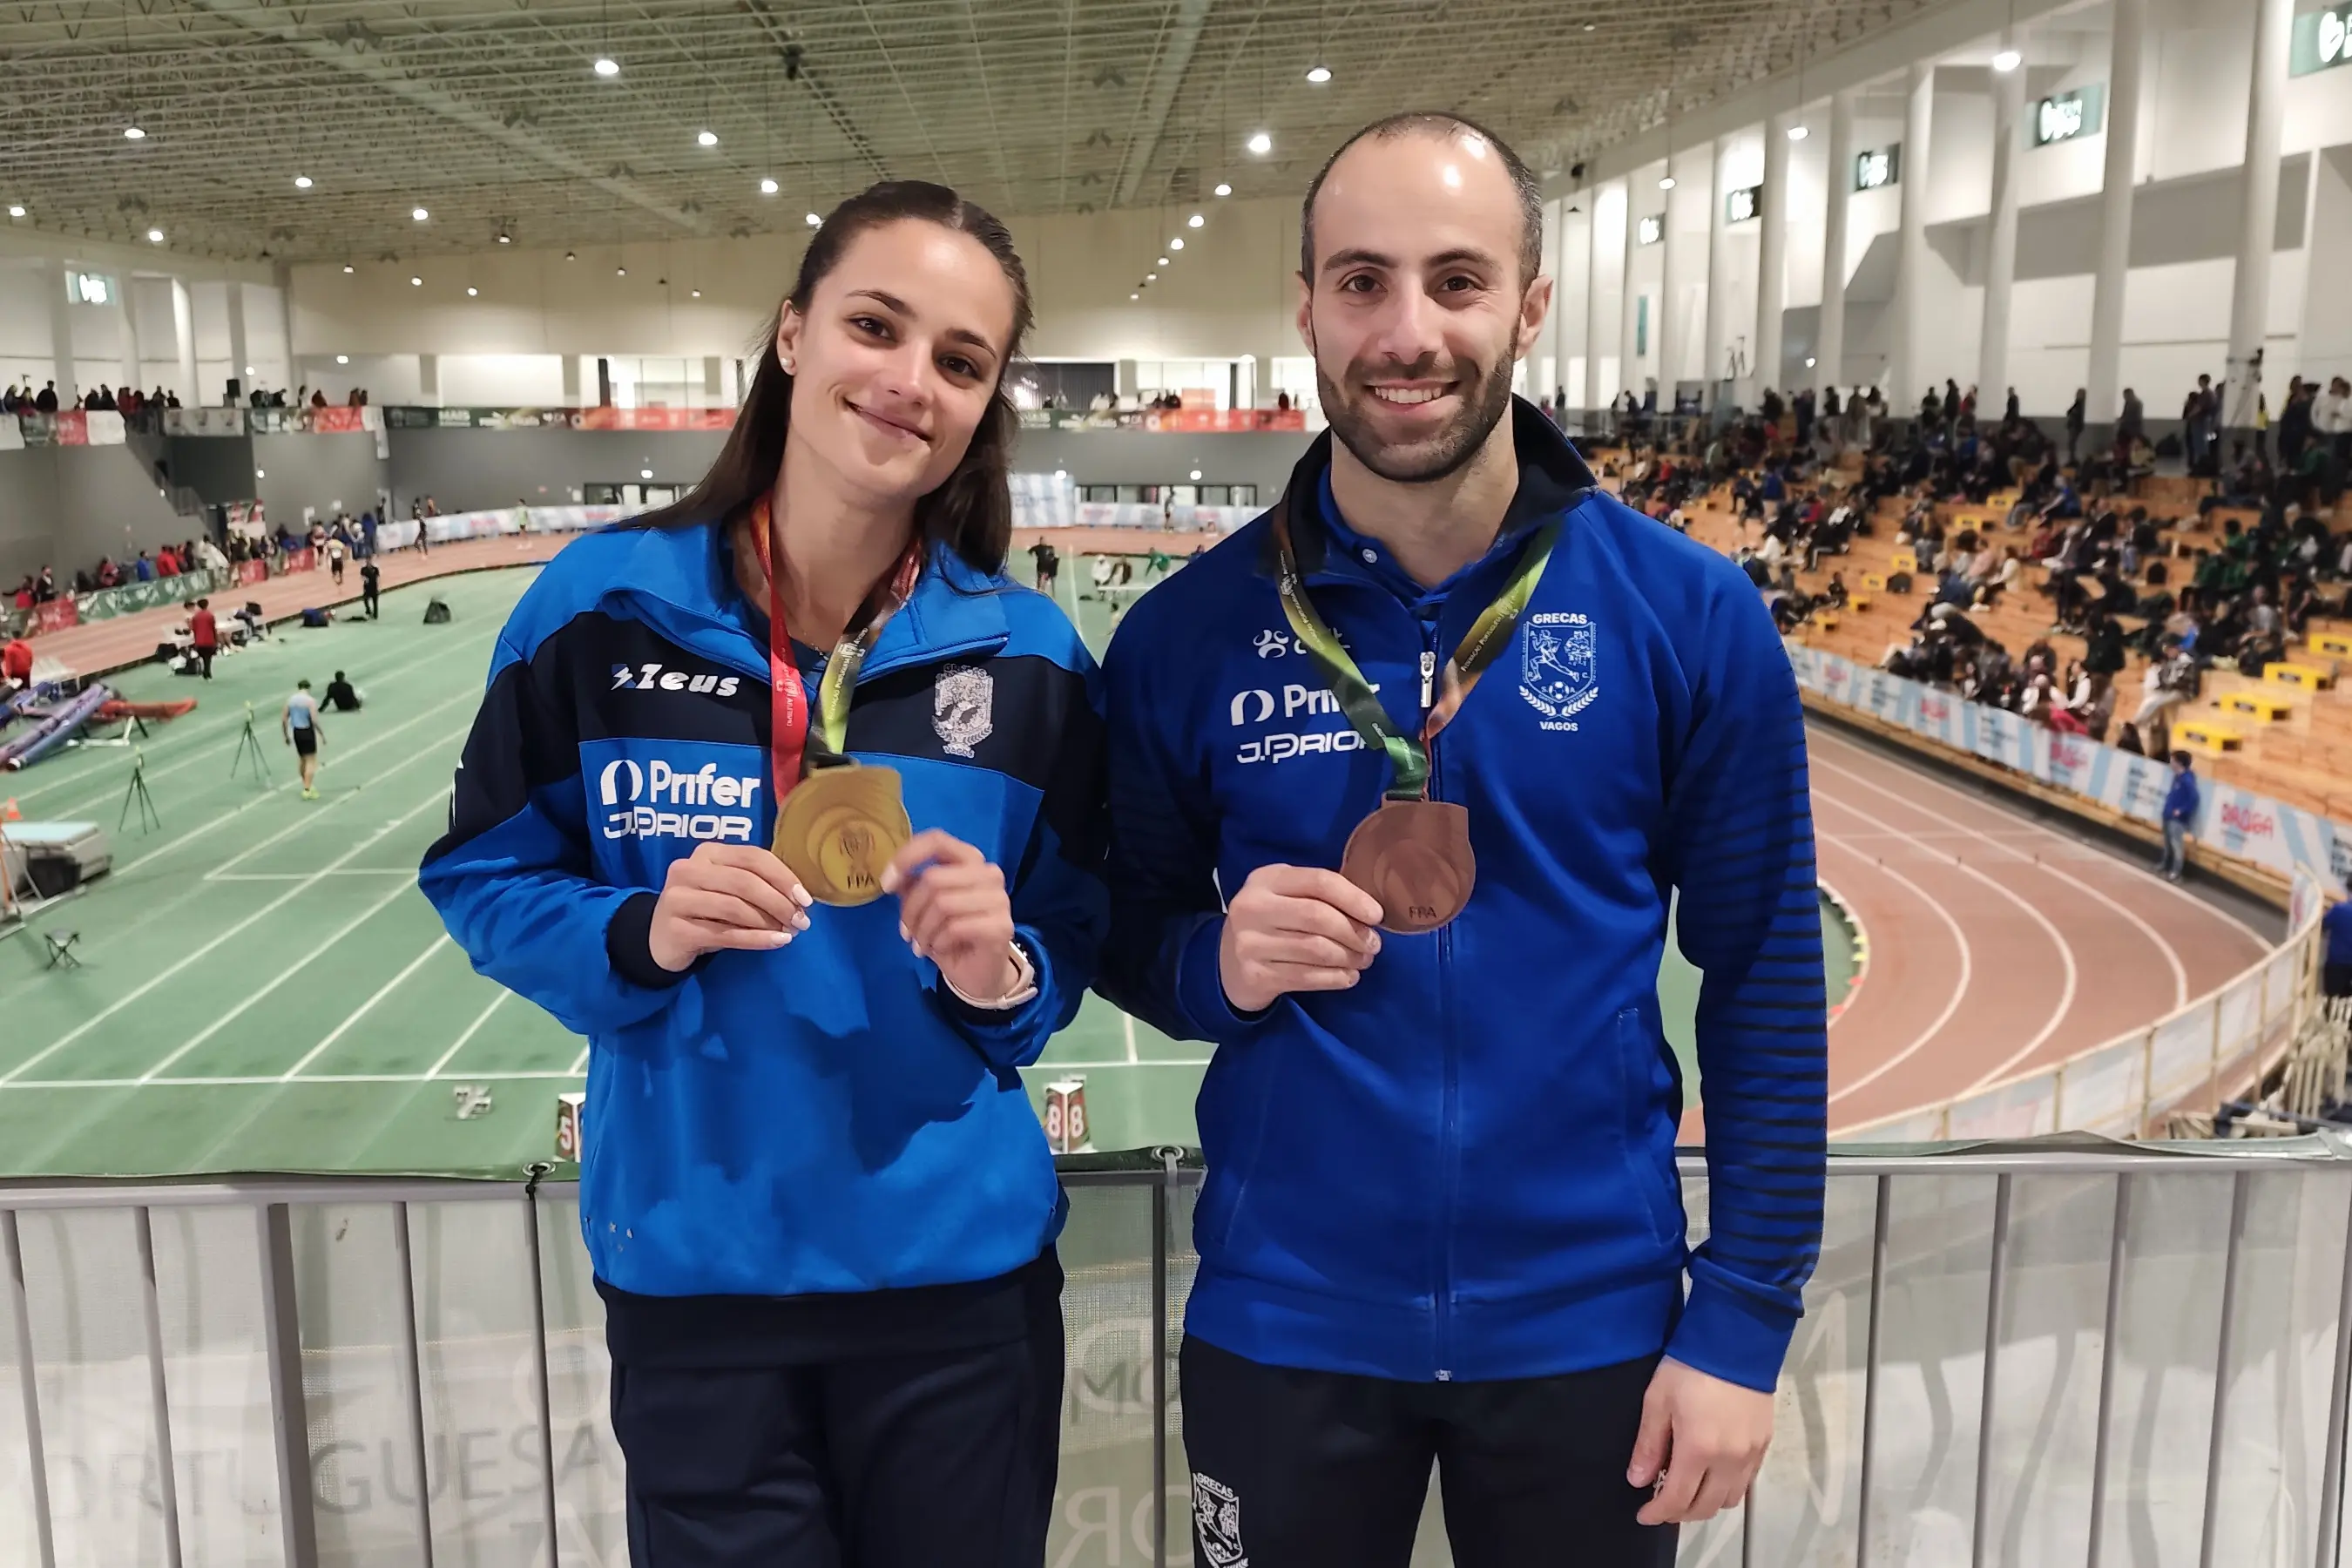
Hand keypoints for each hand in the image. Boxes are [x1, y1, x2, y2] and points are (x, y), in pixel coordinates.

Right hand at [646, 843, 810, 971]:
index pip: (753, 857)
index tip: (806, 899)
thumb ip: (757, 883)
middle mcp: (688, 869)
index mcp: (707, 852)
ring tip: (789, 933)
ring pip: (735, 908)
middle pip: (744, 882)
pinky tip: (776, 942)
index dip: (783, 877)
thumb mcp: (728, 889)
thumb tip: (800, 898)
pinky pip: (725, 934)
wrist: (663, 939)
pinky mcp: (676, 928)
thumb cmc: (706, 910)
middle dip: (779, 903)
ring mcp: (677, 898)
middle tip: (800, 921)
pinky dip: (755, 939)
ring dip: (768, 922)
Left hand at [882, 830, 1018, 1000]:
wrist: (978, 973)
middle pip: (933, 878)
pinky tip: (941, 948)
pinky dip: (939, 942)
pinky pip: (955, 928)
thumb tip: (894, 877)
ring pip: (943, 904)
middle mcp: (989, 873)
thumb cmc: (950, 935)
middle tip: (906, 932)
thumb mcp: (924, 908)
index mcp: (970, 860)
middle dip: (911, 910)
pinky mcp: (1001, 926)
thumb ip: (912, 885)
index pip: (936, 840)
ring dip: (923, 930)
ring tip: (921, 944)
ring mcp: (999, 899)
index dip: (906, 857)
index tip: (887, 883)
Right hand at [1217, 864, 1382, 1013]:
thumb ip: (1318, 894)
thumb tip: (1369, 912)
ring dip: (1349, 957)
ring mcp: (1250, 943)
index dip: (1354, 898)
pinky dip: (1335, 978)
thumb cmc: (1270, 922)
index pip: (1318, 882)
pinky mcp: (1255, 975)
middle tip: (1373, 944)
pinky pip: (1307, 977)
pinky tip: (1348, 977)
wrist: (1226, 962)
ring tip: (1362, 960)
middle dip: (1354, 932)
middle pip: (1318, 917)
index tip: (1377, 916)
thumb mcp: (1285, 896)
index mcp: (1265, 879)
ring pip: (1316, 950)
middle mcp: (1252, 907)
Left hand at [1627, 1357, 1774, 1525]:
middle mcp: (1729, 1460)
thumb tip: (1638, 1481)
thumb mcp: (1657, 1401)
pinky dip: (1726, 1488)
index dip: (1658, 1513)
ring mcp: (1751, 1454)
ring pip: (1729, 1500)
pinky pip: (1745, 1483)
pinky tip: (1711, 1475)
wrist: (1736, 1340)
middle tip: (1662, 1504)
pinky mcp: (1764, 1444)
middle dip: (1680, 1513)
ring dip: (1706, 1503)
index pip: (1677, 1499)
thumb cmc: (1689, 1367)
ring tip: (1687, 1490)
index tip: (1643, 1515)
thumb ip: (1649, 1445)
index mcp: (1699, 1450)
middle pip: (1706, 1507)